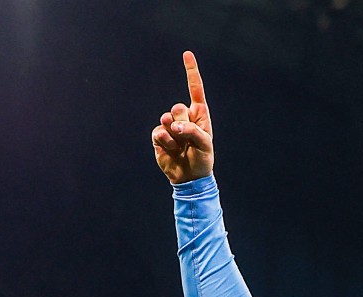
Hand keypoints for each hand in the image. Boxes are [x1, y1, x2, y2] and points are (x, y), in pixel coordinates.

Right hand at [152, 51, 214, 183]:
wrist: (189, 176)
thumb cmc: (202, 158)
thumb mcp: (205, 144)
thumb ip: (193, 131)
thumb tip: (173, 126)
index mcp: (200, 114)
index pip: (195, 89)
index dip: (191, 72)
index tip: (187, 54)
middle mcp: (184, 116)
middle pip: (178, 107)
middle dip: (183, 124)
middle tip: (188, 139)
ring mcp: (170, 124)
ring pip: (166, 119)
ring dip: (175, 136)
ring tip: (181, 146)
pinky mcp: (159, 135)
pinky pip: (158, 131)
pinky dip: (166, 142)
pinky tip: (172, 150)